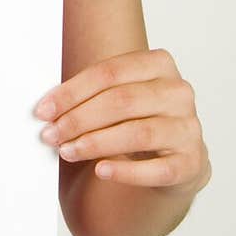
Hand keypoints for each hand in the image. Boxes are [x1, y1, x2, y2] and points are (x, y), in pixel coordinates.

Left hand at [33, 47, 210, 193]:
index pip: (109, 73)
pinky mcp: (191, 163)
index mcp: (159, 64)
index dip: (72, 92)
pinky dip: (126, 171)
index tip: (43, 110)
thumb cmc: (136, 120)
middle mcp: (178, 92)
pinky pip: (157, 169)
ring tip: (67, 151)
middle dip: (79, 119)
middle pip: (122, 101)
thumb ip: (89, 95)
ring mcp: (189, 128)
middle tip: (51, 134)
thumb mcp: (118, 98)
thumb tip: (46, 108)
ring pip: (138, 133)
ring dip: (96, 143)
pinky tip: (101, 170)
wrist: (175, 158)